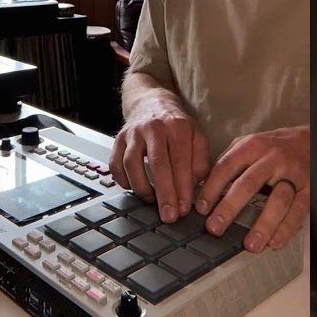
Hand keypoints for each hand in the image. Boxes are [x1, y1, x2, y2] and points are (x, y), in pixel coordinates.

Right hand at [109, 100, 209, 223]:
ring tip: (152, 202)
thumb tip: (197, 187)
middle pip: (158, 164)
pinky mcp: (118, 139)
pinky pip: (115, 164)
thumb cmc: (176, 124)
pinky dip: (123, 180)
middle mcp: (154, 127)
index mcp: (177, 127)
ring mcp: (133, 133)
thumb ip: (200, 161)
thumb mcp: (197, 136)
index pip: (181, 161)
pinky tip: (134, 188)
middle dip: (164, 194)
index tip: (185, 208)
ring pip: (132, 164)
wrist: (152, 101)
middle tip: (169, 216)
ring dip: (142, 188)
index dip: (183, 188)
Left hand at [195, 126, 308, 252]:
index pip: (226, 167)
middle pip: (248, 185)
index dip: (211, 189)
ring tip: (250, 245)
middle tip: (215, 228)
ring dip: (263, 225)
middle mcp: (272, 159)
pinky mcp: (309, 189)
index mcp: (252, 146)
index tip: (201, 209)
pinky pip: (298, 210)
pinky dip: (286, 228)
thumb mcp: (250, 143)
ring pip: (278, 200)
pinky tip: (275, 242)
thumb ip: (229, 161)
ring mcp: (292, 174)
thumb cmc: (274, 147)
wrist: (311, 141)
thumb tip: (202, 185)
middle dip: (229, 208)